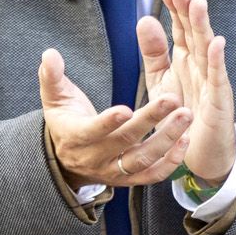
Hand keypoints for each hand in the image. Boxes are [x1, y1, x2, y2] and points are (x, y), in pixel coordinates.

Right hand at [38, 47, 191, 189]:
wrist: (67, 161)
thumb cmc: (65, 121)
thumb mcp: (55, 99)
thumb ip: (52, 76)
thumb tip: (49, 54)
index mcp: (75, 137)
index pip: (92, 131)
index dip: (108, 122)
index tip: (126, 108)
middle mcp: (95, 157)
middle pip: (125, 141)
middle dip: (150, 120)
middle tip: (173, 99)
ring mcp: (113, 171)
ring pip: (142, 160)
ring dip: (167, 139)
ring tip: (186, 116)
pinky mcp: (129, 180)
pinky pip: (152, 176)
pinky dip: (170, 163)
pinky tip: (185, 141)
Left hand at [141, 0, 235, 186]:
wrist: (199, 150)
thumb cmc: (184, 113)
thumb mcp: (162, 79)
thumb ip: (154, 51)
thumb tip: (145, 19)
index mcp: (186, 59)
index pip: (181, 28)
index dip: (175, 9)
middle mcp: (200, 66)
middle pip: (194, 33)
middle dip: (188, 10)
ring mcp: (212, 81)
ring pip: (207, 50)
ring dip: (203, 27)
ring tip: (198, 5)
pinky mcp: (219, 101)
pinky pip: (218, 79)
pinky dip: (218, 61)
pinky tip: (217, 44)